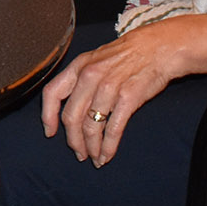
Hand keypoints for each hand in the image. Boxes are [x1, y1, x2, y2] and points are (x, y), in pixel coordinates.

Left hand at [41, 15, 206, 164]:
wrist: (158, 48)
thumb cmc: (127, 55)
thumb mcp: (96, 59)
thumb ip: (80, 79)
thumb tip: (69, 105)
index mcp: (79, 66)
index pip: (52, 93)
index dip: (48, 116)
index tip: (50, 133)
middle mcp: (90, 76)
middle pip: (71, 116)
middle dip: (73, 140)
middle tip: (79, 153)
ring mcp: (109, 87)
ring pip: (91, 126)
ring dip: (90, 147)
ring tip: (94, 157)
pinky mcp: (128, 98)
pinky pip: (113, 128)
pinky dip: (108, 146)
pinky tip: (107, 155)